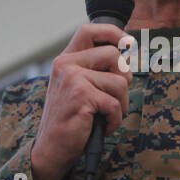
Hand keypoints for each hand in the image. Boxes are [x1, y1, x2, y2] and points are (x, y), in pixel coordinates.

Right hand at [30, 23, 134, 179]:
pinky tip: (103, 126)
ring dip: (122, 104)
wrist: (51, 148)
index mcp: (65, 60)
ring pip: (120, 81)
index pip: (90, 30)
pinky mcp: (81, 96)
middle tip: (115, 97)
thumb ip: (95, 69)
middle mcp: (66, 64)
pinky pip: (115, 104)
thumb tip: (127, 53)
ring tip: (106, 115)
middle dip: (124, 78)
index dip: (114, 33)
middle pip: (114, 55)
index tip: (128, 44)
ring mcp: (73, 79)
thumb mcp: (79, 87)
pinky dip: (115, 120)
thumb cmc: (70, 119)